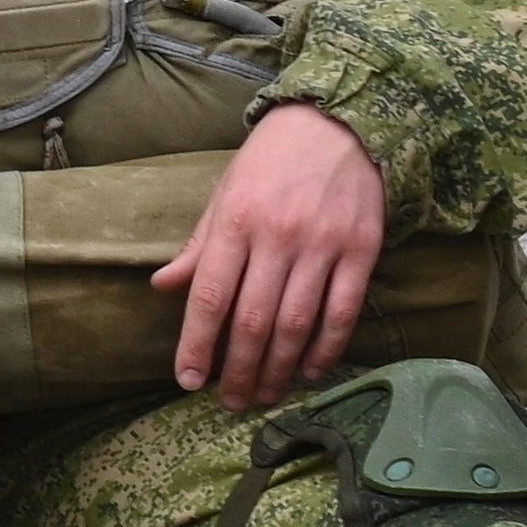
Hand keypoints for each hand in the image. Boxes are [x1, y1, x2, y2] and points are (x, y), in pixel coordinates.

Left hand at [155, 101, 389, 408]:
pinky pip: (343, 313)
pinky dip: (325, 349)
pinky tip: (309, 372)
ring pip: (297, 324)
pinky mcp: (362, 250)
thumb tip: (163, 287)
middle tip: (230, 402)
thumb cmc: (270, 161)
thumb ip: (199, 246)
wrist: (338, 123)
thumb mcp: (225, 194)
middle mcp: (278, 236)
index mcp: (235, 221)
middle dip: (238, 370)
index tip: (188, 380)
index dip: (196, 343)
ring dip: (278, 369)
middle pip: (253, 321)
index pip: (210, 295)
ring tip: (264, 395)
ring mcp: (323, 245)